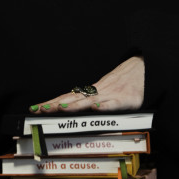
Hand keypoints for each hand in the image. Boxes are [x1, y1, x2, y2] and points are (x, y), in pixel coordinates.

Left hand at [30, 56, 144, 113]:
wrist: (143, 68)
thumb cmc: (122, 82)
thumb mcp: (103, 91)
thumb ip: (87, 101)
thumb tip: (67, 110)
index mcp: (90, 92)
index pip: (66, 98)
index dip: (50, 104)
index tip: (34, 108)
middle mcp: (97, 92)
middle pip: (72, 99)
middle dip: (55, 105)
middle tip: (39, 109)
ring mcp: (110, 95)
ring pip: (90, 101)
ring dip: (75, 105)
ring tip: (60, 109)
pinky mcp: (126, 99)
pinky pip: (114, 104)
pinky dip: (105, 106)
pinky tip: (96, 108)